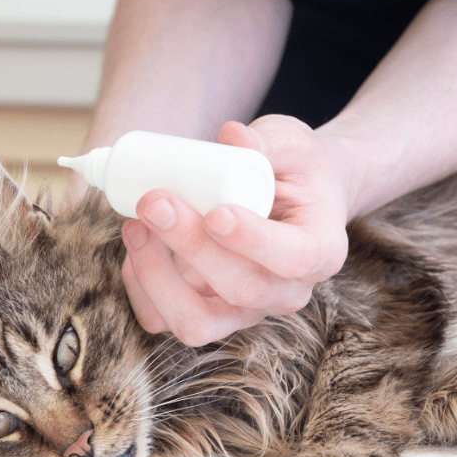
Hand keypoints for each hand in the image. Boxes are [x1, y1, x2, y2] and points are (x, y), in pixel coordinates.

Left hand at [120, 115, 351, 346]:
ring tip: (136, 224)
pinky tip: (135, 248)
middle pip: (240, 289)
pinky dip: (142, 290)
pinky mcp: (211, 314)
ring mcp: (247, 311)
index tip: (216, 211)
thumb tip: (232, 135)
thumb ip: (268, 140)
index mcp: (321, 250)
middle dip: (190, 247)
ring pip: (198, 321)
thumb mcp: (294, 145)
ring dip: (157, 277)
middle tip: (156, 201)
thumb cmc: (298, 170)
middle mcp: (287, 292)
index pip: (294, 259)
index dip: (252, 241)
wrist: (297, 198)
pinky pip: (167, 320)